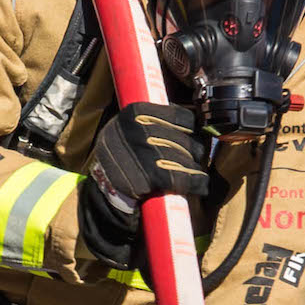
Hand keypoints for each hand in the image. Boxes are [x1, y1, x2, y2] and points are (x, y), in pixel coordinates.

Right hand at [80, 102, 207, 268]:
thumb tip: (191, 118)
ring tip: (192, 174)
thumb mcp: (127, 129)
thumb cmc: (121, 159)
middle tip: (189, 160)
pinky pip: (187, 177)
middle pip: (188, 139)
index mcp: (135, 112)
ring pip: (189, 158)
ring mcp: (146, 152)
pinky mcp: (152, 176)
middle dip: (193, 152)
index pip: (182, 116)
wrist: (104, 192)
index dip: (189, 130)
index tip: (187, 137)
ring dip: (194, 169)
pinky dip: (198, 183)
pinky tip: (200, 185)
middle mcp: (140, 129)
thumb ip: (152, 119)